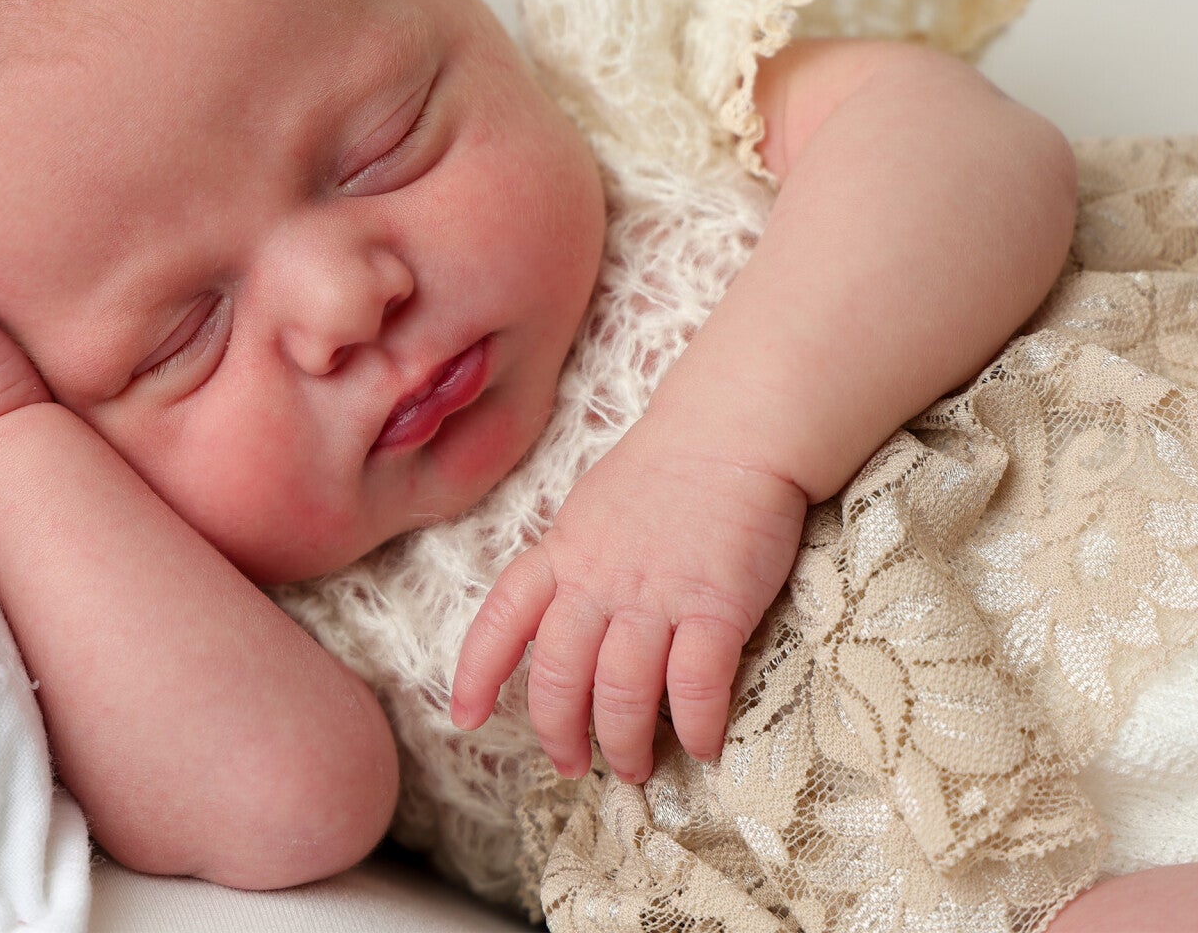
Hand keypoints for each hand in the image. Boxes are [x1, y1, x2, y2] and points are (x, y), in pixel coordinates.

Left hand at [450, 422, 806, 782]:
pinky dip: (696, 726)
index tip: (465, 718)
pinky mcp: (716, 606)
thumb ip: (569, 564)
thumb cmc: (663, 472)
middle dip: (558, 733)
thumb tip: (557, 616)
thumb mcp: (589, 512)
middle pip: (558, 675)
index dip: (476, 675)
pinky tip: (701, 746)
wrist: (732, 431)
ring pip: (621, 692)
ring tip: (634, 767)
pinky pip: (696, 685)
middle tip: (573, 765)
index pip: (500, 621)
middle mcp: (597, 581)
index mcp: (560, 555)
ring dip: (624, 743)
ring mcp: (656, 595)